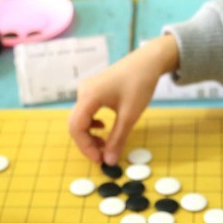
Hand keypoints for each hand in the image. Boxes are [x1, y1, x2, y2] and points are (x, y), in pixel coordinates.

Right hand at [67, 34, 179, 164]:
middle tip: (102, 156)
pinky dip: (92, 124)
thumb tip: (110, 161)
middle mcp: (83, 92)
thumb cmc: (140, 84)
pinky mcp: (92, 90)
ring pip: (80, 119)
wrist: (147, 61)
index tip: (100, 160)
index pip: (76, 128)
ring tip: (105, 144)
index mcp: (89, 97)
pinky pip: (85, 111)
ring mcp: (86, 90)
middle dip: (87, 143)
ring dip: (89, 135)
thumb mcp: (130, 115)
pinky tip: (104, 127)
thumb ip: (118, 139)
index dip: (85, 147)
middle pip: (75, 124)